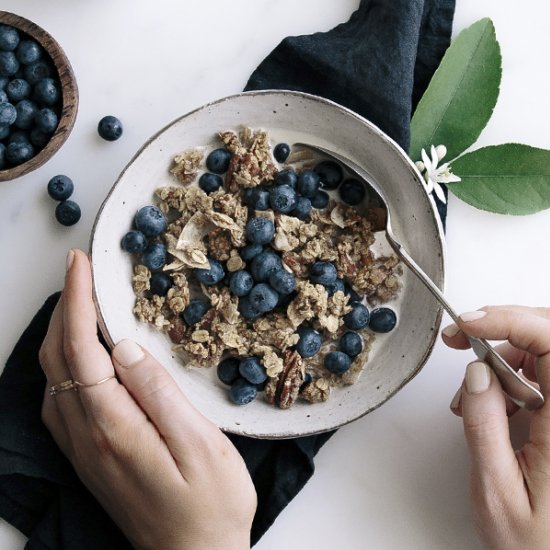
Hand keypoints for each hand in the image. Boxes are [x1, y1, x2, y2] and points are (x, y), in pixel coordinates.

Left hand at [39, 249, 255, 549]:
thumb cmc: (210, 506)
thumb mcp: (200, 446)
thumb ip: (159, 394)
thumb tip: (124, 348)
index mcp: (114, 428)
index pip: (80, 350)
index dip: (77, 301)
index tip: (80, 264)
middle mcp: (87, 438)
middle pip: (58, 360)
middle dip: (63, 307)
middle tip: (79, 271)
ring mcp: (84, 450)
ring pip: (54, 379)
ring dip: (61, 333)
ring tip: (81, 302)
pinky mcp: (91, 458)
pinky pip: (61, 400)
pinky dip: (65, 364)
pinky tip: (81, 356)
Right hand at [442, 306, 549, 549]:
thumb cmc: (538, 549)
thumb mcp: (497, 493)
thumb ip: (485, 426)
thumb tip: (477, 372)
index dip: (508, 321)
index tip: (467, 324)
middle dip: (506, 327)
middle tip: (463, 337)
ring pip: (549, 353)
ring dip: (509, 356)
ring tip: (476, 392)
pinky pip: (548, 377)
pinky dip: (518, 375)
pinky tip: (499, 402)